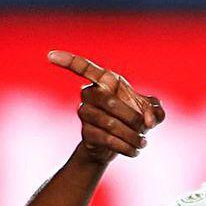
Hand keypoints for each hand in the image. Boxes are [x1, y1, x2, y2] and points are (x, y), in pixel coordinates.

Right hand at [48, 50, 165, 164]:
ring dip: (131, 135)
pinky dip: (125, 146)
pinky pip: (105, 140)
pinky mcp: (86, 133)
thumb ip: (155, 110)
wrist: (121, 144)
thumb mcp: (152, 112)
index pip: (84, 68)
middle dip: (132, 117)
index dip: (68, 61)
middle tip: (145, 127)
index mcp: (106, 82)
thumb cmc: (136, 118)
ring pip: (108, 124)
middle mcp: (90, 95)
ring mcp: (85, 114)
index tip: (50, 55)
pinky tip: (135, 150)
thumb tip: (148, 120)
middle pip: (107, 102)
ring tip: (142, 142)